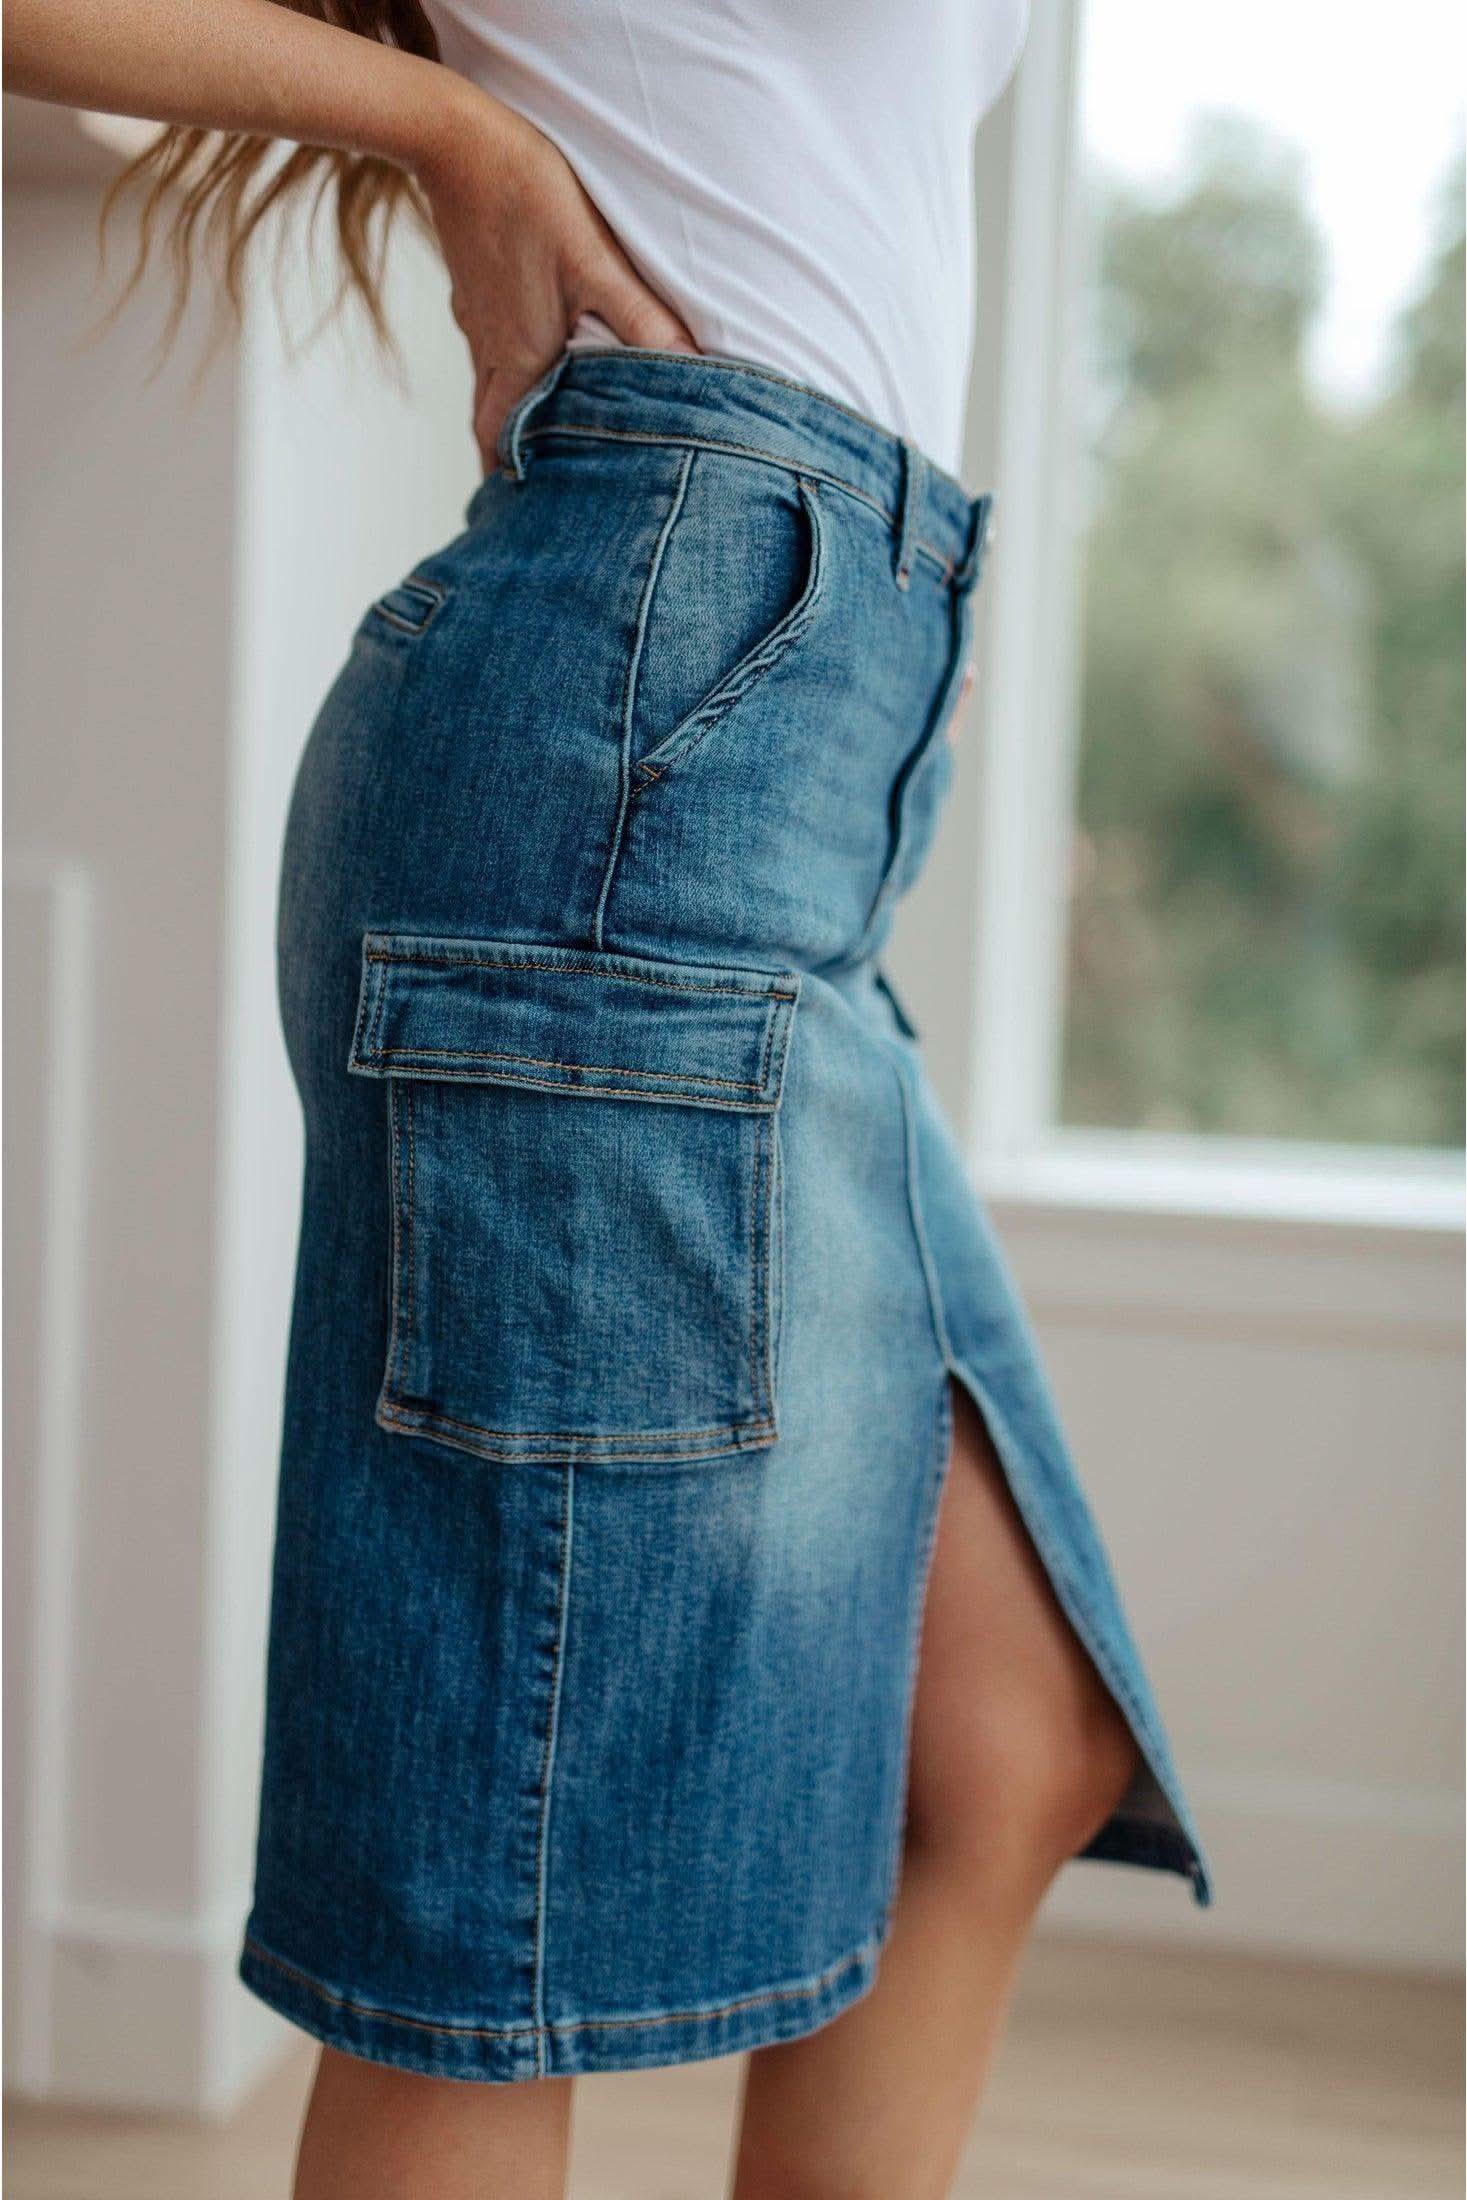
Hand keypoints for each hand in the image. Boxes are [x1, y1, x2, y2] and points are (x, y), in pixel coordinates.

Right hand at [415, 83, 695, 472]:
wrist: (456, 137)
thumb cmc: (529, 197)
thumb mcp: (597, 262)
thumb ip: (643, 320)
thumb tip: (692, 369)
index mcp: (519, 358)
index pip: (501, 444)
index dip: (509, 483)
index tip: (519, 521)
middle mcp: (491, 350)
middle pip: (492, 426)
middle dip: (508, 463)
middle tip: (528, 495)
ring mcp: (479, 321)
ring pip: (492, 389)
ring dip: (512, 419)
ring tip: (541, 441)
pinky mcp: (477, 291)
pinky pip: (492, 350)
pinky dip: (510, 374)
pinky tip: (536, 363)